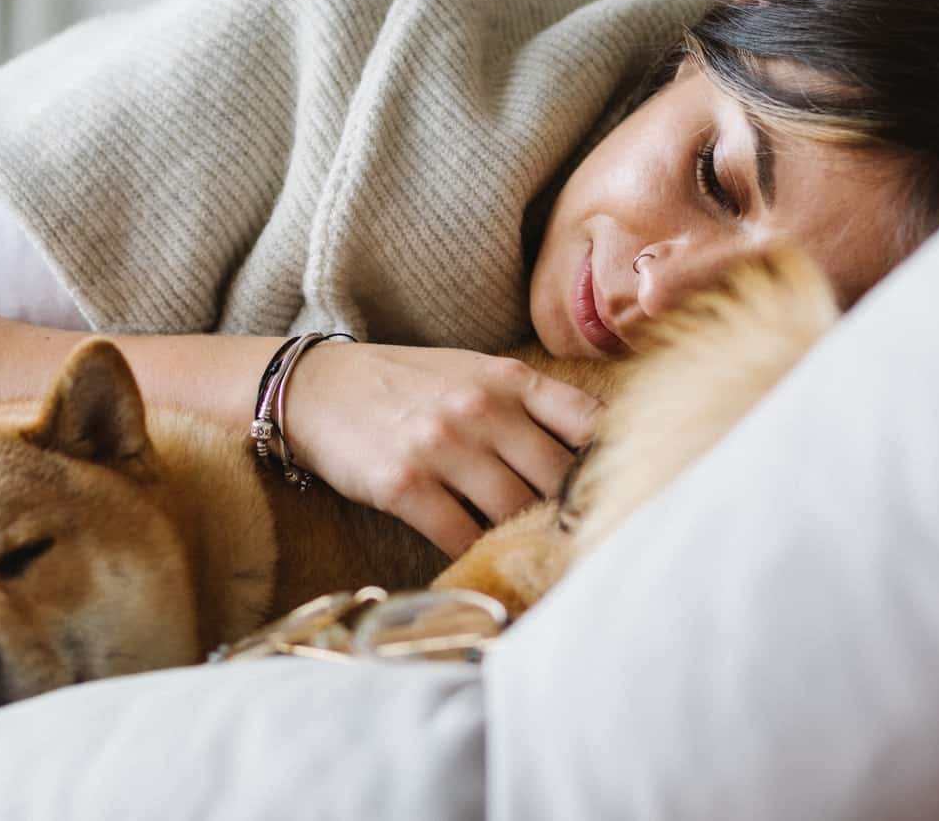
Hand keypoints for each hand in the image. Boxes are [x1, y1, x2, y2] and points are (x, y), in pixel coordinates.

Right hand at [282, 342, 601, 556]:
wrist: (314, 388)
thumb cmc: (402, 386)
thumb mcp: (471, 374)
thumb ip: (528, 406)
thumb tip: (593, 457)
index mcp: (507, 380)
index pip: (589, 423)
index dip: (616, 464)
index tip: (624, 494)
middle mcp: (481, 410)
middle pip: (557, 479)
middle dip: (573, 516)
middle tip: (585, 545)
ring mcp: (442, 448)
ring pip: (514, 512)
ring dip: (527, 541)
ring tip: (539, 560)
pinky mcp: (404, 486)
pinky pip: (462, 537)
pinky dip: (479, 556)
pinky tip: (485, 563)